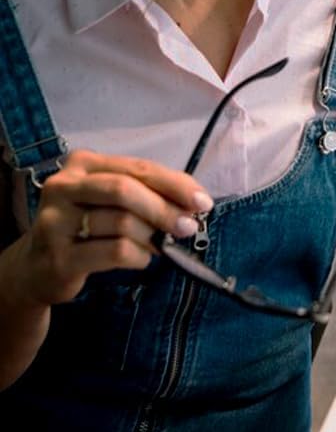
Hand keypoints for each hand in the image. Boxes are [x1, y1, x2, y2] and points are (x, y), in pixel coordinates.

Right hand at [4, 150, 212, 309]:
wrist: (36, 267)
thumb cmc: (86, 226)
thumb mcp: (112, 201)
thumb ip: (148, 193)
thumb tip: (195, 204)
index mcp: (82, 163)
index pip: (138, 168)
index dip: (175, 184)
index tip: (203, 201)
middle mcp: (64, 186)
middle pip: (126, 190)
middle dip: (165, 209)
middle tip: (188, 227)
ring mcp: (56, 222)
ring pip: (122, 223)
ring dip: (152, 237)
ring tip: (159, 245)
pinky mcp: (58, 256)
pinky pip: (114, 252)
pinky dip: (138, 256)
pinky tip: (140, 258)